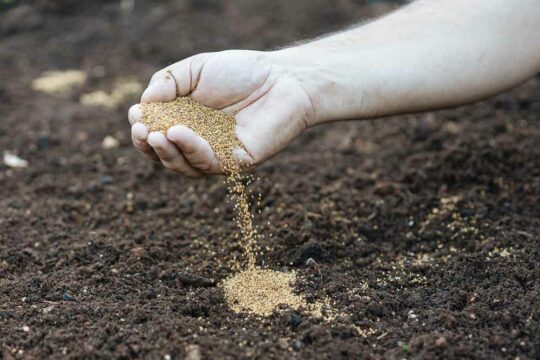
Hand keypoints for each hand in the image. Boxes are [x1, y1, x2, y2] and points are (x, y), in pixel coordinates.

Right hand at [128, 50, 316, 177]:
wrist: (283, 78)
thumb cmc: (241, 72)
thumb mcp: (195, 69)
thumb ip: (167, 83)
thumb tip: (143, 104)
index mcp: (185, 122)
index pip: (155, 134)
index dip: (141, 129)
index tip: (137, 115)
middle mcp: (198, 142)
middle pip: (165, 155)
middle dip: (149, 146)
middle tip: (142, 131)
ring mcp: (216, 155)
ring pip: (183, 165)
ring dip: (166, 153)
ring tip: (157, 134)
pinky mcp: (235, 163)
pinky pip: (208, 163)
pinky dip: (191, 149)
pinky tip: (179, 133)